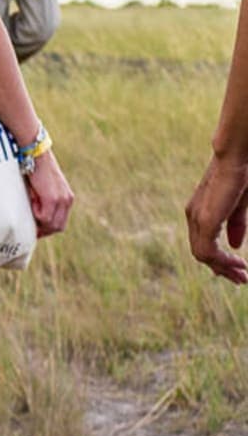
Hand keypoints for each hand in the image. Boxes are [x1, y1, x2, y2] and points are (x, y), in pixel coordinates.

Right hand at [25, 151, 74, 237]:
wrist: (36, 155)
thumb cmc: (35, 169)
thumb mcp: (43, 189)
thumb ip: (43, 201)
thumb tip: (33, 216)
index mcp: (67, 198)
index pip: (61, 222)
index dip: (48, 228)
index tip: (36, 228)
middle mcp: (67, 200)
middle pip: (58, 227)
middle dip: (44, 230)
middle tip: (31, 226)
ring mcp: (61, 200)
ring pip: (52, 225)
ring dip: (39, 221)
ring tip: (31, 205)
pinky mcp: (52, 199)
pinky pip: (44, 217)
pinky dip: (35, 213)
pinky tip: (32, 198)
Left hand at [186, 151, 247, 284]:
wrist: (237, 156)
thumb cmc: (242, 174)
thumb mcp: (239, 204)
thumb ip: (236, 224)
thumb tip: (235, 245)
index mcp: (200, 211)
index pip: (204, 243)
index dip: (221, 259)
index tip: (240, 268)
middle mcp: (194, 216)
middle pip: (202, 253)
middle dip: (223, 268)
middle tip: (241, 279)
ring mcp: (197, 218)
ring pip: (203, 255)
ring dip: (223, 268)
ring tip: (242, 275)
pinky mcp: (205, 220)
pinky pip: (207, 251)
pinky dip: (221, 261)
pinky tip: (238, 263)